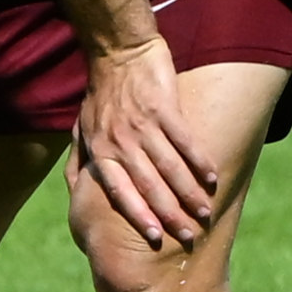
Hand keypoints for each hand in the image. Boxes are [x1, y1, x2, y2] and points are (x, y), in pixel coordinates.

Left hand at [68, 28, 224, 253]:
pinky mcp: (163, 108)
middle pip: (148, 185)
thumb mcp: (81, 130)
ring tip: (204, 212)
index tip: (154, 237)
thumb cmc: (101, 96)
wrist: (118, 53)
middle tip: (188, 237)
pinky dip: (199, 160)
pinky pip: (184, 140)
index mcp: (100, 150)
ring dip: (189, 193)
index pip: (119, 190)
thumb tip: (78, 192)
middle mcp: (120, 141)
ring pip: (169, 167)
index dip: (137, 214)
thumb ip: (81, 161)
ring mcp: (142, 125)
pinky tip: (212, 178)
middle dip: (169, 214)